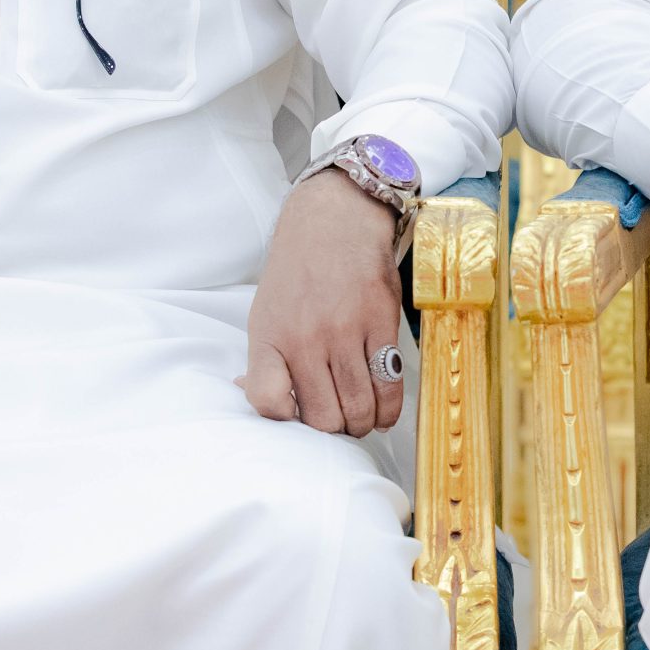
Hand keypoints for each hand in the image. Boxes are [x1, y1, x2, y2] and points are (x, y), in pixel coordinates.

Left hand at [238, 169, 404, 436]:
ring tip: (362, 416)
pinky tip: (383, 409)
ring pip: (357, 408)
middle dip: (334, 430)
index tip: (299, 415)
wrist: (335, 219)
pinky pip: (388, 386)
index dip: (286, 421)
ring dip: (362, 423)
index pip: (268, 403)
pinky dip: (388, 409)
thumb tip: (261, 401)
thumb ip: (266, 361)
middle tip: (340, 420)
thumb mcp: (265, 312)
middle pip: (323, 418)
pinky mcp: (380, 323)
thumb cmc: (298, 270)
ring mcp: (345, 332)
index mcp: (271, 337)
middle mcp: (305, 339)